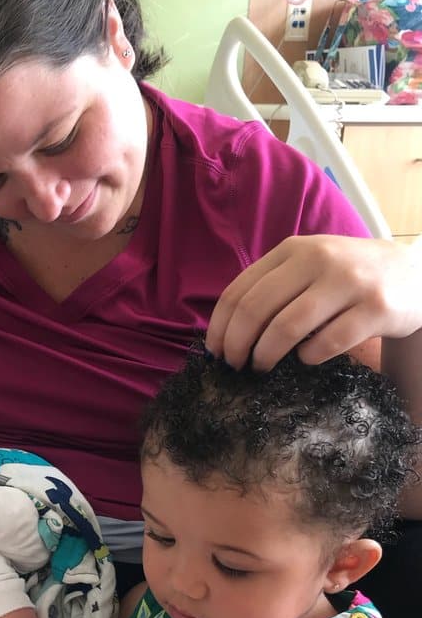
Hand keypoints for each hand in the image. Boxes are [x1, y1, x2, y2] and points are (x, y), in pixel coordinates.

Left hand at [206, 234, 421, 369]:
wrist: (415, 275)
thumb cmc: (348, 278)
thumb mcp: (309, 267)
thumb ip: (272, 286)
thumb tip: (227, 331)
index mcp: (293, 250)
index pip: (240, 291)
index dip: (220, 327)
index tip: (215, 351)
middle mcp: (318, 259)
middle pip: (256, 309)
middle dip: (237, 345)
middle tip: (235, 366)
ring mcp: (349, 282)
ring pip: (287, 327)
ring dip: (266, 355)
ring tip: (262, 367)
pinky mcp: (376, 308)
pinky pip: (328, 342)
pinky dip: (308, 356)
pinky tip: (307, 358)